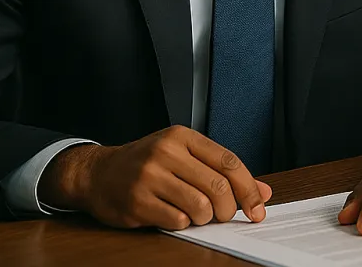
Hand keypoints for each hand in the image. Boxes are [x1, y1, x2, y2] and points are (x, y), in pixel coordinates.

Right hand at [37, 125, 272, 229]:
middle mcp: (165, 152)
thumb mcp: (184, 157)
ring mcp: (149, 176)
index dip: (249, 189)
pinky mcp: (137, 201)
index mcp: (181, 137)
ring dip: (204, 219)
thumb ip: (222, 173)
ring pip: (199, 207)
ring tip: (194, 214)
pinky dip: (182, 224)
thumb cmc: (147, 165)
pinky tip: (172, 215)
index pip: (228, 161)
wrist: (98, 174)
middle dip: (227, 210)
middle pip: (217, 188)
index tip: (258, 209)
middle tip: (221, 215)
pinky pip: (177, 221)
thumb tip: (264, 192)